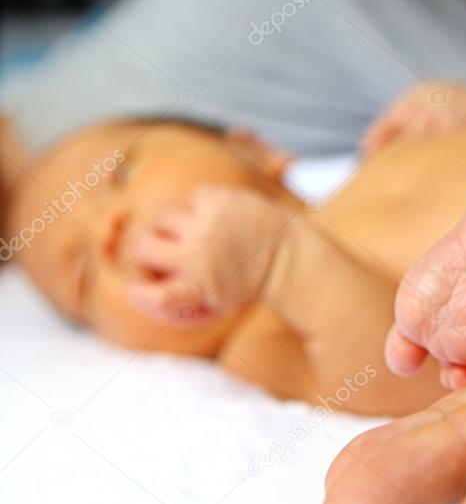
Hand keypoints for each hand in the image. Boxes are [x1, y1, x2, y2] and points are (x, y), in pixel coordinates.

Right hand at [127, 185, 295, 321]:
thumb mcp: (215, 304)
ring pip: (161, 218)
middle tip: (167, 256)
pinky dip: (195, 209)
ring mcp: (207, 222)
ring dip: (171, 229)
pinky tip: (217, 221)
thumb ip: (174, 306)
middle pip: (142, 248)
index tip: (140, 291)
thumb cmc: (243, 283)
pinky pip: (187, 200)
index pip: (155, 295)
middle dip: (149, 254)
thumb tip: (138, 294)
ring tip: (195, 236)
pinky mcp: (216, 198)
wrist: (289, 254)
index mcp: (199, 286)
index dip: (140, 294)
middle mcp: (199, 253)